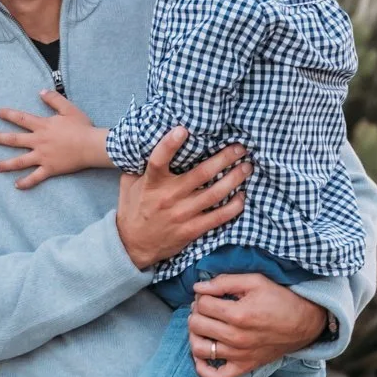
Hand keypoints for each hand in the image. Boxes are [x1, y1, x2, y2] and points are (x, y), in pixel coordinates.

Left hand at [0, 92, 110, 188]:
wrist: (91, 145)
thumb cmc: (82, 127)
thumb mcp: (69, 108)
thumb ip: (54, 99)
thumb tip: (41, 92)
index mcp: (43, 126)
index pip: (21, 118)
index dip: (8, 114)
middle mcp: (39, 141)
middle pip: (15, 140)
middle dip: (0, 138)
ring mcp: (42, 156)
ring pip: (20, 161)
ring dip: (6, 164)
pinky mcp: (49, 169)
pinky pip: (35, 177)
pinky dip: (26, 182)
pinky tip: (16, 186)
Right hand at [115, 132, 250, 270]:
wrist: (133, 246)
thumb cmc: (133, 210)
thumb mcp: (129, 184)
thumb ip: (139, 165)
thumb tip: (147, 140)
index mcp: (152, 183)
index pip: (158, 161)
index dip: (169, 144)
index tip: (183, 130)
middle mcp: (169, 197)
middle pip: (202, 173)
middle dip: (224, 158)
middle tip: (239, 147)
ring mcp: (183, 214)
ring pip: (215, 193)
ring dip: (235, 178)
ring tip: (247, 167)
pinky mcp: (192, 229)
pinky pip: (219, 217)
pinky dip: (234, 206)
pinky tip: (242, 196)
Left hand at [189, 272, 328, 376]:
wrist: (305, 322)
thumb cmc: (280, 298)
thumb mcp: (255, 281)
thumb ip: (224, 281)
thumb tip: (197, 287)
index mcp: (238, 314)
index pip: (202, 304)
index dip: (201, 295)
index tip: (209, 293)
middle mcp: (236, 338)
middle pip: (196, 325)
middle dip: (197, 312)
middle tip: (207, 307)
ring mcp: (239, 356)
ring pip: (199, 349)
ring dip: (195, 335)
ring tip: (204, 326)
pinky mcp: (244, 367)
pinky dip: (203, 368)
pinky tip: (204, 353)